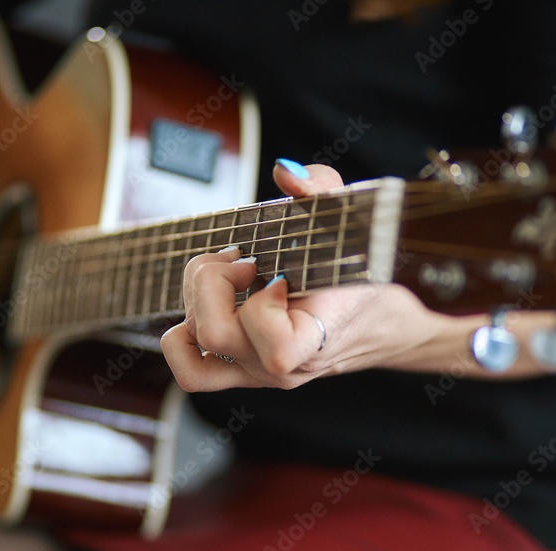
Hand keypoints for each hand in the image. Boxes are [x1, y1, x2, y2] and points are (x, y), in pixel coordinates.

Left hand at [160, 161, 450, 391]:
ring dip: (197, 296)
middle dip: (215, 282)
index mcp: (318, 337)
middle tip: (244, 261)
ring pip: (197, 344)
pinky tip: (204, 303)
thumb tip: (285, 172)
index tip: (279, 276)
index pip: (277, 350)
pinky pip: (190, 370)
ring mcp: (258, 373)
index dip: (263, 308)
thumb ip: (322, 190)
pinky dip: (181, 338)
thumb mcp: (352, 220)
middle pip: (215, 334)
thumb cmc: (362, 272)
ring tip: (228, 274)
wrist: (374, 322)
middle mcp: (284, 366)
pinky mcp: (239, 371)